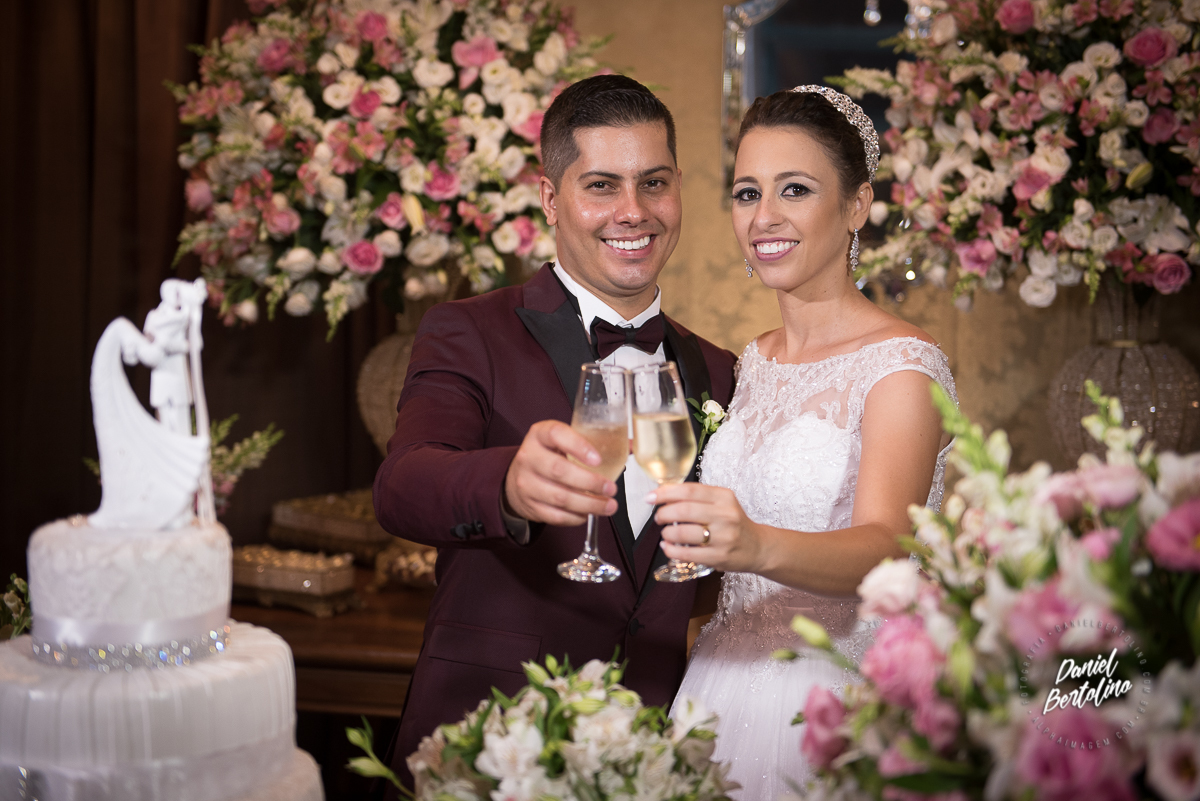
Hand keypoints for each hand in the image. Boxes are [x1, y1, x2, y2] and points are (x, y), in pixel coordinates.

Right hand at [504, 420, 618, 526]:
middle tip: (611, 489)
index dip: (578, 446)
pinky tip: (588, 513)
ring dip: (588, 504)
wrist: (517, 477)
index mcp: (540, 434)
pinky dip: (576, 517)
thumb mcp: (562, 440)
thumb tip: (632, 447)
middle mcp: (529, 456)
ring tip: (608, 506)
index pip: (557, 434)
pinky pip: (555, 515)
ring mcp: (526, 482)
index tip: (598, 459)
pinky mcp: (529, 505)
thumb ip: (592, 441)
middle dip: (590, 483)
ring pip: (560, 497)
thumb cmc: (548, 455)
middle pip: (559, 470)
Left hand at [649, 483, 764, 572]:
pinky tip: (668, 548)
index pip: (689, 490)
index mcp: (724, 497)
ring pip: (684, 532)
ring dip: (667, 533)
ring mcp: (723, 537)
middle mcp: (726, 514)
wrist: (757, 547)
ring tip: (666, 533)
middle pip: (684, 510)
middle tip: (658, 517)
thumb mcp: (722, 503)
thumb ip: (697, 497)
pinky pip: (688, 554)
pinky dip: (672, 550)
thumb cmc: (733, 523)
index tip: (650, 497)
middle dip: (664, 513)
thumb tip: (663, 494)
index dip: (665, 492)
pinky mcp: (719, 556)